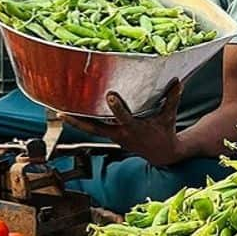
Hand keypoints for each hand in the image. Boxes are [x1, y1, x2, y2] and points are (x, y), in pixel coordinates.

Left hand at [61, 79, 183, 166]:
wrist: (161, 154)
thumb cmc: (165, 132)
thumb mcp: (169, 116)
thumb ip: (172, 98)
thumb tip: (177, 80)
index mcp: (134, 128)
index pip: (124, 117)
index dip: (117, 108)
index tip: (111, 96)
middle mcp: (120, 134)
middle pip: (96, 128)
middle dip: (79, 121)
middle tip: (63, 113)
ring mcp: (113, 137)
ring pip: (90, 130)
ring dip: (75, 122)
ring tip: (58, 113)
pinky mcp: (110, 136)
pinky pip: (93, 129)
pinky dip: (82, 122)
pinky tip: (69, 114)